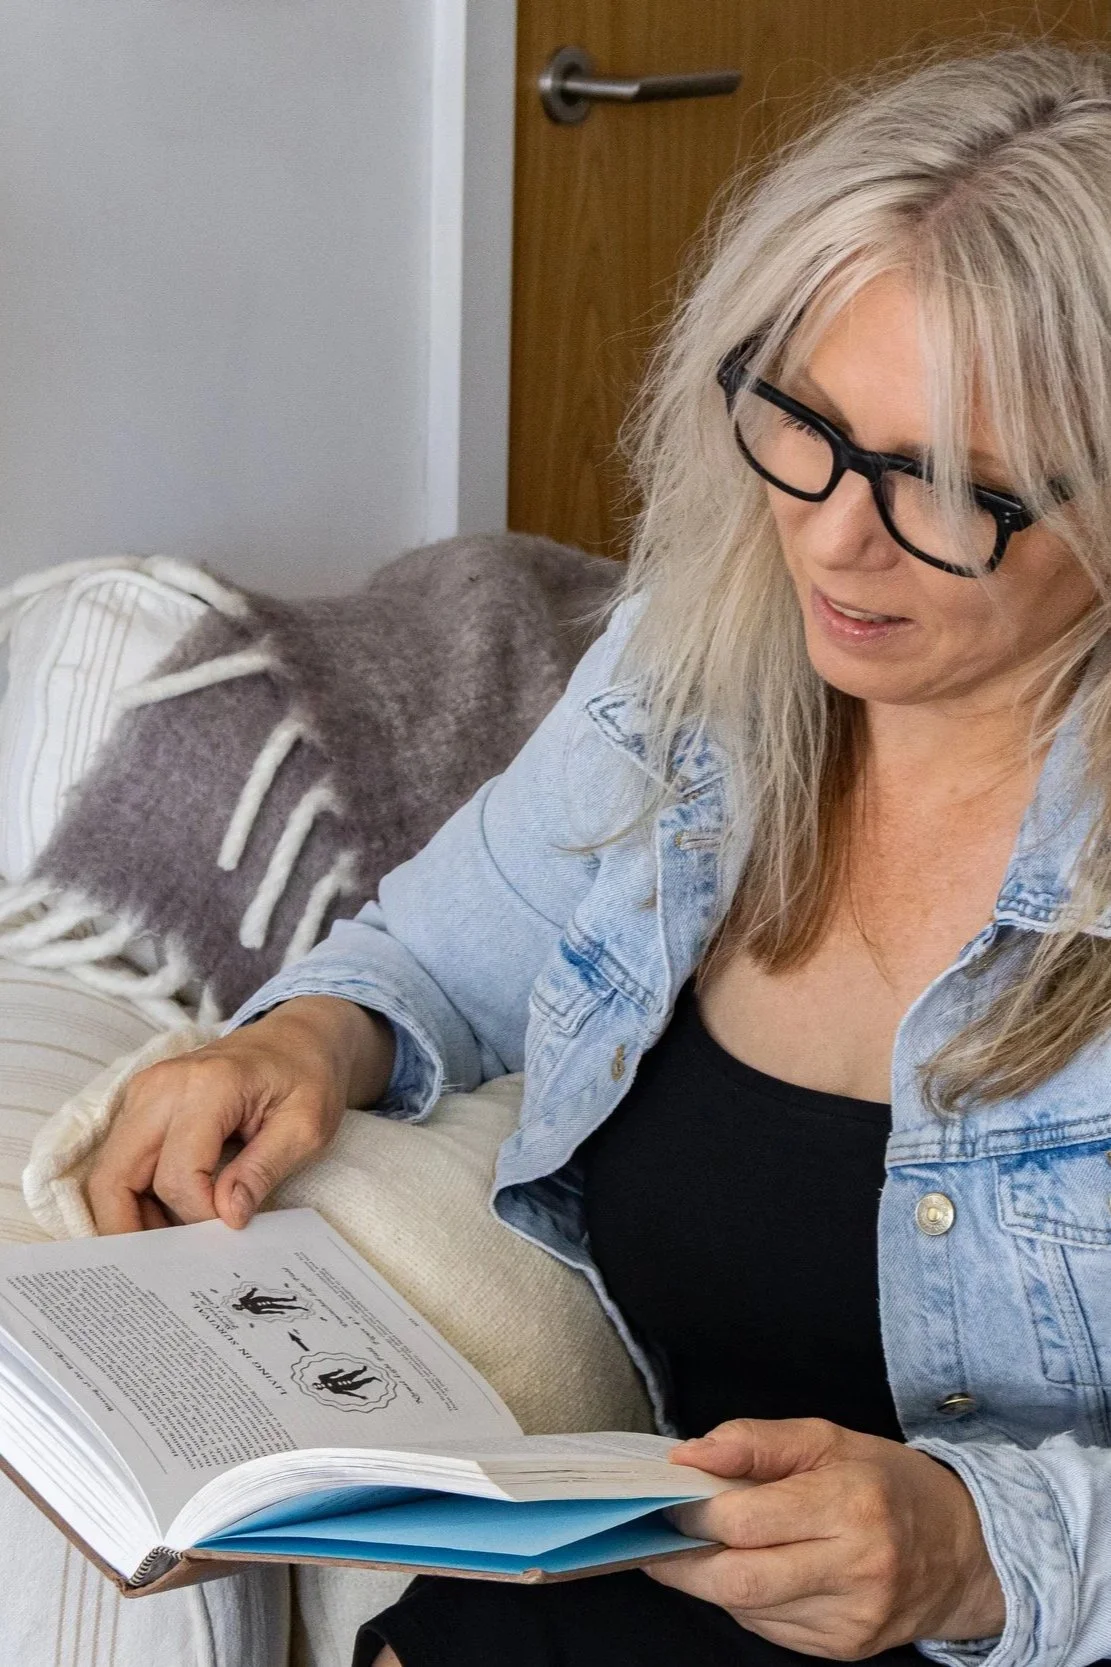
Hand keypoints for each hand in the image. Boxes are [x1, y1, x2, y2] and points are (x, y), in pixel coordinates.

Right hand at [87, 996, 393, 1234]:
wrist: (297, 1038)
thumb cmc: (307, 1077)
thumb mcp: (307, 1126)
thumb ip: (264, 1170)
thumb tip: (228, 1218)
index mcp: (208, 1086)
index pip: (178, 1175)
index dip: (199, 1216)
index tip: (231, 1227)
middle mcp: (162, 1086)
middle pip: (115, 1177)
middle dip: (134, 1231)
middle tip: (170, 1265)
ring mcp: (144, 1091)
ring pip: (109, 1173)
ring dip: (130, 1215)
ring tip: (173, 1243)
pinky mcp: (141, 1102)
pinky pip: (119, 1160)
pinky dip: (134, 1195)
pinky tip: (168, 1216)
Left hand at [646, 1417, 1004, 1657]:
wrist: (965, 1550)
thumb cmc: (888, 1483)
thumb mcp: (827, 1439)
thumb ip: (754, 1442)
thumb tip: (689, 1455)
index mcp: (849, 1505)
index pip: (745, 1520)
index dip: (693, 1510)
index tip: (667, 1496)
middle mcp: (854, 1569)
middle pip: (738, 1579)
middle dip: (684, 1561)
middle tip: (661, 1535)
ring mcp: (850, 1618)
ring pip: (748, 1608)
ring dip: (711, 1580)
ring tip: (703, 1547)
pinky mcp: (845, 1649)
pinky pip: (769, 1629)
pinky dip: (745, 1600)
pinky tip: (751, 1571)